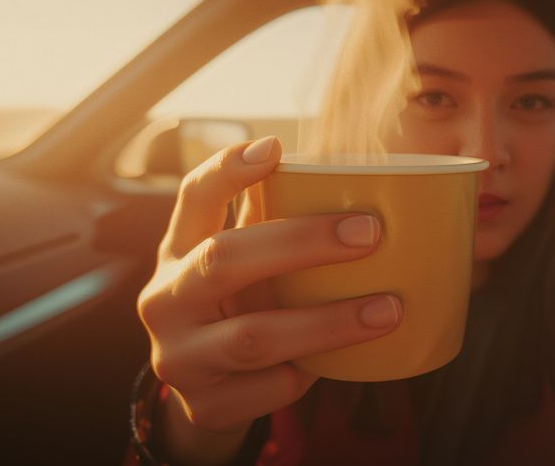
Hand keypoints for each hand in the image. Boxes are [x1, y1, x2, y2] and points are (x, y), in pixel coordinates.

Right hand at [136, 136, 401, 463]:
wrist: (211, 395)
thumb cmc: (242, 308)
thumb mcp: (244, 266)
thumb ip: (277, 223)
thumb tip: (361, 176)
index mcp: (177, 252)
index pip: (192, 198)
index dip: (227, 169)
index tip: (275, 147)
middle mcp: (165, 300)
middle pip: (223, 260)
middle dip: (302, 242)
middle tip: (371, 233)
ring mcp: (180, 358)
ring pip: (254, 336)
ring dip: (329, 322)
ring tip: (389, 309)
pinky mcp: (206, 407)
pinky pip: (272, 386)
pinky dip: (314, 371)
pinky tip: (348, 361)